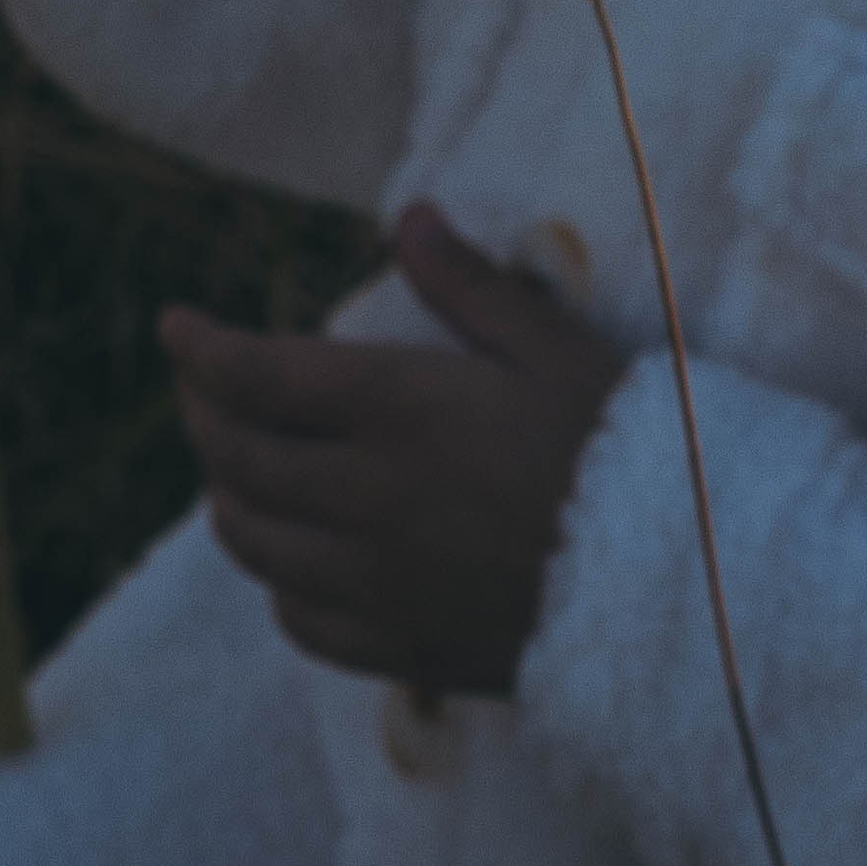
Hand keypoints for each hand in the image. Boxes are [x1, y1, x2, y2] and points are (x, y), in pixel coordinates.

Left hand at [159, 202, 627, 698]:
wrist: (690, 588)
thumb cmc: (627, 447)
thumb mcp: (552, 345)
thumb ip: (468, 283)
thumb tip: (409, 216)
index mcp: (398, 411)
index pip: (255, 378)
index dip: (201, 349)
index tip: (176, 325)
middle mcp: (369, 499)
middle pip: (238, 459)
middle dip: (204, 415)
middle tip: (205, 388)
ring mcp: (382, 584)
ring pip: (256, 544)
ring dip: (230, 497)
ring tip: (238, 466)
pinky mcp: (408, 650)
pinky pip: (302, 623)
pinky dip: (279, 585)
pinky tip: (297, 561)